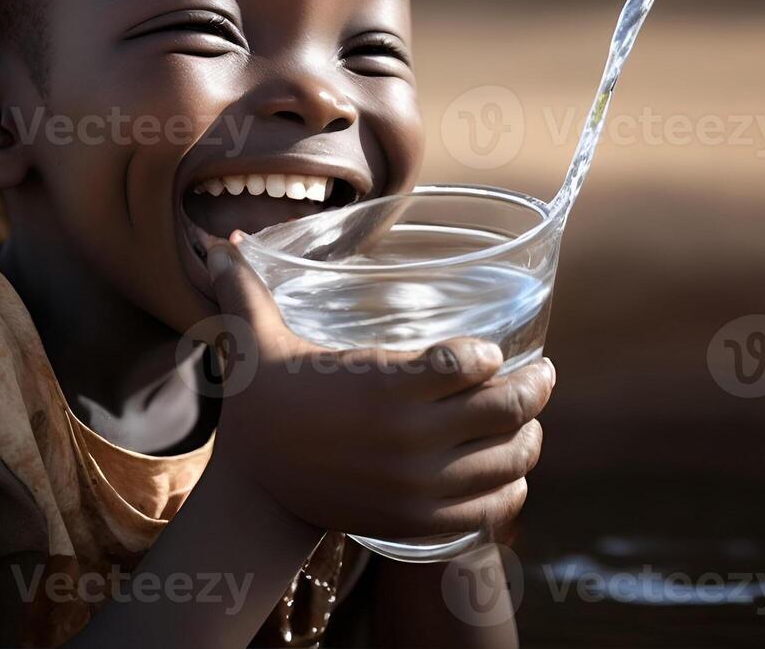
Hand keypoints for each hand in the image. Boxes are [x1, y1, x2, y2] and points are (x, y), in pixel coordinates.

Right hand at [201, 235, 554, 540]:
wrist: (255, 491)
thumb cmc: (263, 407)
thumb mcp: (256, 345)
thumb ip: (248, 292)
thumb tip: (222, 243)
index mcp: (383, 384)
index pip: (472, 363)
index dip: (491, 356)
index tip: (493, 353)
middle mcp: (410, 437)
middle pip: (508, 408)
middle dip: (536, 386)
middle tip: (542, 373)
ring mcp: (420, 485)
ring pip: (510, 458)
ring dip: (530, 436)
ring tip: (531, 420)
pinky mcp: (421, 521)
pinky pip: (492, 508)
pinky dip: (512, 488)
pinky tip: (512, 471)